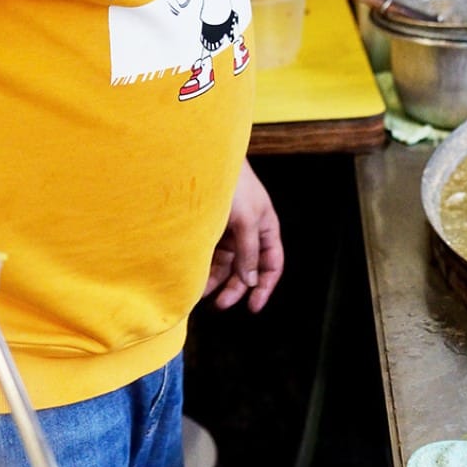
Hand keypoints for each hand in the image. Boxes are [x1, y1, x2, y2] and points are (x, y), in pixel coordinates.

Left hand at [203, 159, 283, 310]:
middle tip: (220, 304)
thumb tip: (252, 281)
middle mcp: (250, 232)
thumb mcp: (245, 220)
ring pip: (226, 264)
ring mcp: (230, 230)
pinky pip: (210, 254)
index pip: (272, 265)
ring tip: (201, 294)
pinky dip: (204, 267)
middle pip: (247, 268)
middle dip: (235, 287)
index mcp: (266, 228)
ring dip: (216, 280)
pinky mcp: (211, 227)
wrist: (206, 158)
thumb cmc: (233, 184)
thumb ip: (249, 252)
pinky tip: (195, 277)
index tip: (252, 307)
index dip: (265, 287)